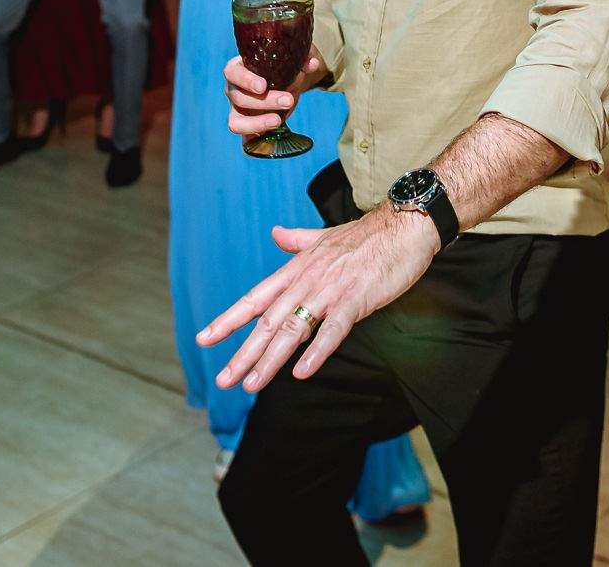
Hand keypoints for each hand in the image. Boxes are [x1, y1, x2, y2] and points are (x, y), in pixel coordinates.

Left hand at [198, 205, 440, 390]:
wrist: (404, 226)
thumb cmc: (367, 235)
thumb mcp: (324, 238)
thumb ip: (296, 241)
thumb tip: (275, 234)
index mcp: (297, 269)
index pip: (255, 298)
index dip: (229, 319)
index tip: (204, 338)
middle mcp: (306, 281)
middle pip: (268, 322)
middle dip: (243, 352)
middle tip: (224, 379)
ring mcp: (330, 291)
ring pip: (293, 329)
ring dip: (270, 359)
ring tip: (252, 383)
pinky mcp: (355, 300)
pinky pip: (332, 330)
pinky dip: (316, 351)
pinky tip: (301, 372)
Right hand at [224, 51, 327, 138]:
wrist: (286, 84)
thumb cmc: (281, 69)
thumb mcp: (290, 63)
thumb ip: (300, 62)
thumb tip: (313, 64)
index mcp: (238, 70)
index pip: (232, 72)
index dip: (245, 80)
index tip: (263, 86)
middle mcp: (233, 91)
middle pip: (239, 98)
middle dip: (265, 101)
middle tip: (288, 100)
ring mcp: (237, 112)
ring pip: (235, 123)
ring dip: (257, 123)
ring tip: (278, 121)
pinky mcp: (247, 129)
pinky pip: (244, 142)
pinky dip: (254, 146)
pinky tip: (269, 145)